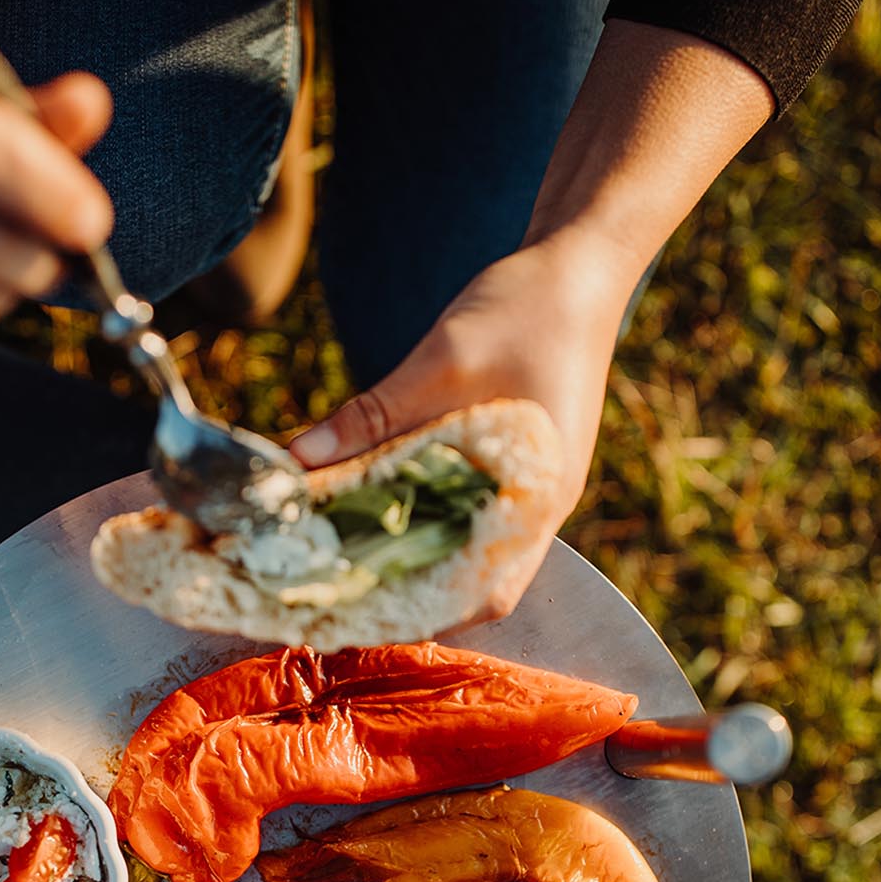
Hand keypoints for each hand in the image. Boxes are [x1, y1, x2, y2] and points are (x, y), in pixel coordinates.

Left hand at [290, 239, 637, 621]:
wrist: (580, 264)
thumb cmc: (527, 310)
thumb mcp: (441, 361)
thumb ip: (374, 416)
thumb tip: (300, 461)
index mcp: (539, 496)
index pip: (489, 592)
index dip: (430, 617)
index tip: (366, 616)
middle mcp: (540, 504)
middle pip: (475, 582)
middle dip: (409, 595)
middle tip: (339, 593)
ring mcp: (532, 485)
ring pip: (469, 546)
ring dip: (414, 558)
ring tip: (346, 560)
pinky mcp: (517, 463)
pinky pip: (468, 510)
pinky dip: (424, 518)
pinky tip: (376, 507)